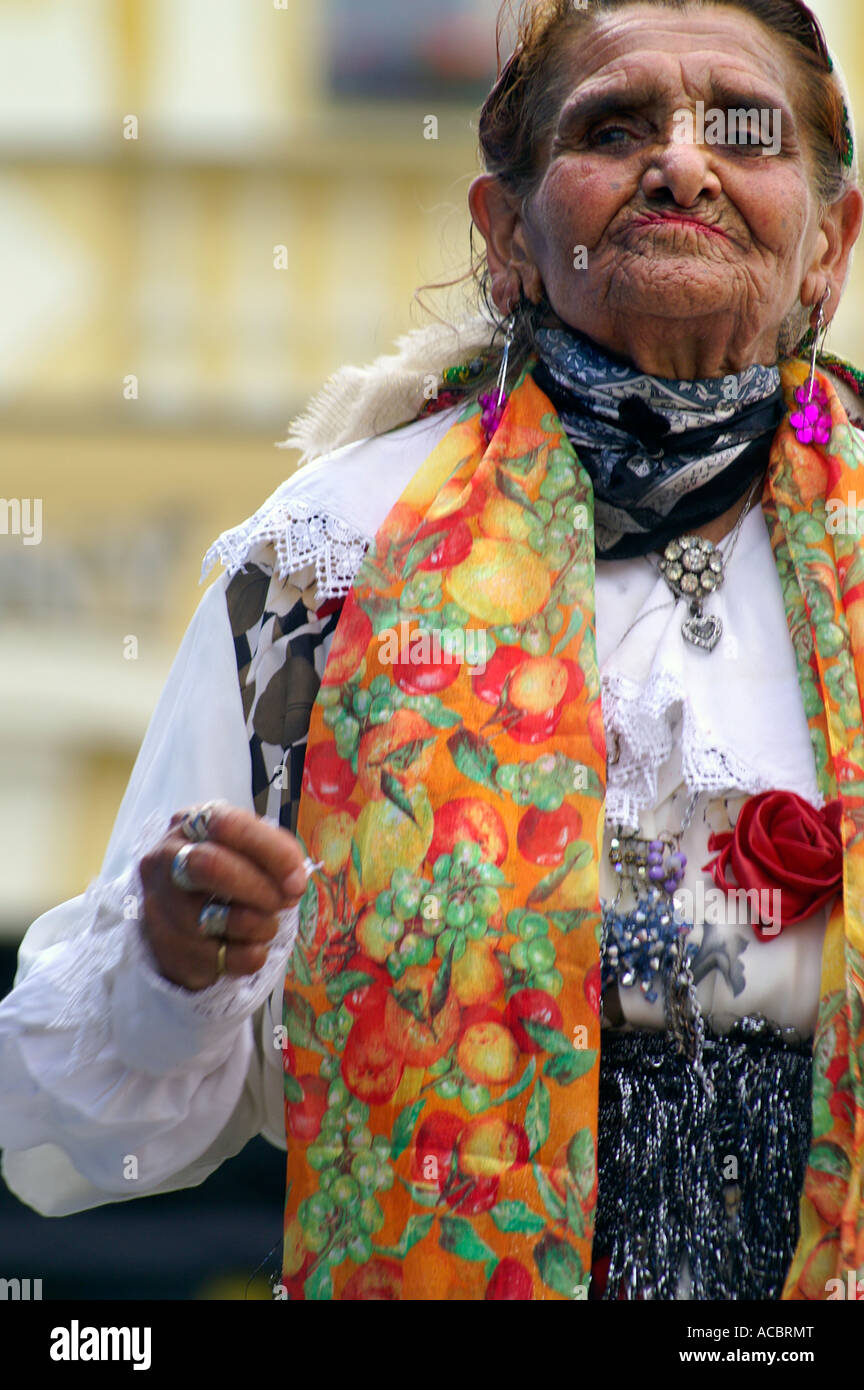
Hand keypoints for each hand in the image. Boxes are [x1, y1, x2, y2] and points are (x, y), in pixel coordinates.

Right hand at [138, 803, 307, 990]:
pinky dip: (249, 955)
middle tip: (284, 902)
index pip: (228, 825)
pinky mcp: (166, 949)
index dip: (271, 852)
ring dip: (258, 925)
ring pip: (214, 918)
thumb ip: (277, 855)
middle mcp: (166, 859)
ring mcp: (160, 905)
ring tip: (265, 925)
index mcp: (191, 824)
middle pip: (210, 866)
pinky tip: (248, 947)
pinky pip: (221, 958)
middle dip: (259, 889)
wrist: (182, 922)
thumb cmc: (226, 875)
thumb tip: (294, 883)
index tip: (296, 881)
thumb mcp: (248, 850)